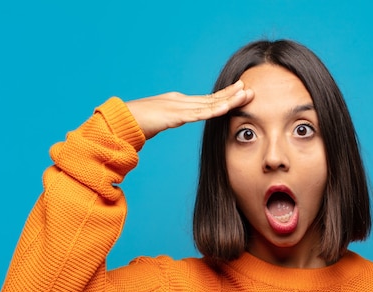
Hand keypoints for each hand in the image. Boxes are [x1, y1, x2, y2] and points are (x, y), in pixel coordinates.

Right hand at [126, 80, 253, 138]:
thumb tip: (177, 120)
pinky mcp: (175, 115)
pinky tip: (225, 108)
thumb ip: (172, 119)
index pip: (207, 99)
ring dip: (229, 100)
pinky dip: (213, 111)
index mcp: (180, 103)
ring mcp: (179, 107)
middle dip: (232, 94)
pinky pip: (198, 114)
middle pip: (212, 98)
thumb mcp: (161, 120)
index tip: (240, 92)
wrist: (123, 121)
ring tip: (245, 94)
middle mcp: (182, 101)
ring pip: (209, 104)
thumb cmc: (139, 123)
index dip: (224, 96)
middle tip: (249, 89)